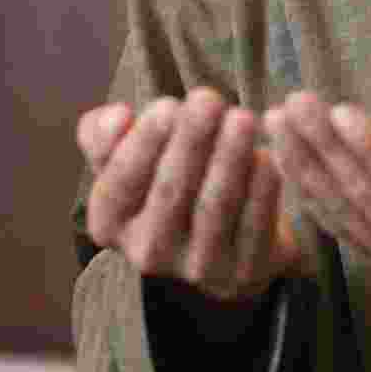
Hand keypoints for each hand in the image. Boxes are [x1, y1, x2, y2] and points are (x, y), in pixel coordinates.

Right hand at [77, 87, 302, 302]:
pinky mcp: (243, 271)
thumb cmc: (165, 179)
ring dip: (229, 158)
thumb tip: (118, 117)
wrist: (219, 234)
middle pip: (169, 192)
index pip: (119, 184)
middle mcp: (146, 253)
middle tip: (209, 100)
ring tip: (242, 118)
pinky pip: (254, 227)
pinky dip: (260, 191)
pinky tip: (266, 157)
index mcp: (109, 224)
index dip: (143, 144)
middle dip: (191, 141)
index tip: (167, 105)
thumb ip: (104, 132)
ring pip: (213, 207)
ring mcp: (196, 268)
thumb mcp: (126, 156)